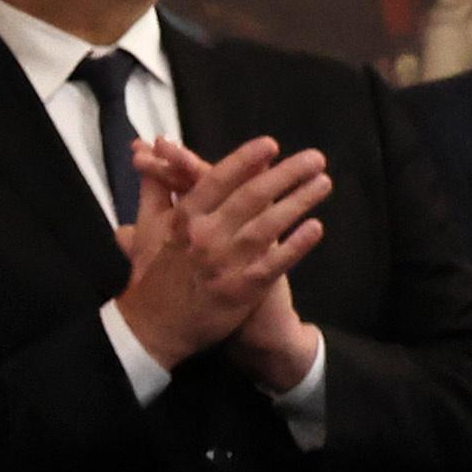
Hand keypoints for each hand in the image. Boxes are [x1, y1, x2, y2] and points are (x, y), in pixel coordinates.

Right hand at [116, 132, 330, 376]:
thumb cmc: (154, 274)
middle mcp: (206, 236)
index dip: (245, 160)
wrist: (155, 327)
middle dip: (285, 174)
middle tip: (314, 158)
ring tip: (323, 183)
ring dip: (298, 201)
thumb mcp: (147, 228)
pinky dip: (296, 245)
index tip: (271, 144)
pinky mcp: (242, 290)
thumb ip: (153, 190)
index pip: (217, 180)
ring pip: (267, 226)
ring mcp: (225, 263)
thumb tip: (150, 156)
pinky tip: (316, 227)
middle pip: (250, 197)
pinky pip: (274, 265)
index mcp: (185, 218)